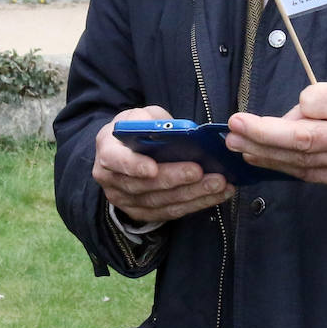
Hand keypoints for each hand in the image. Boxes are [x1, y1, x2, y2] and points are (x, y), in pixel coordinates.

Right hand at [93, 106, 235, 222]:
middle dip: (175, 179)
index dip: (133, 166)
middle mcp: (111, 179)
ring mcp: (125, 200)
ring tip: (218, 183)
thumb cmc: (139, 127)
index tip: (153, 169)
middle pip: (143, 185)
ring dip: (192, 194)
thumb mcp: (143, 115)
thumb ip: (155, 123)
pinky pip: (170, 213)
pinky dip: (196, 204)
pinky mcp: (142, 212)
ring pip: (159, 202)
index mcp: (108, 149)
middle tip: (200, 171)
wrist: (128, 147)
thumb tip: (179, 132)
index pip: (115, 160)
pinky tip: (217, 194)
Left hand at [225, 82, 326, 192]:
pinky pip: (305, 175)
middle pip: (301, 144)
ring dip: (263, 154)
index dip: (284, 116)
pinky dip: (279, 166)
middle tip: (233, 130)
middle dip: (261, 138)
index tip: (259, 113)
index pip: (315, 114)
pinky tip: (259, 158)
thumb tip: (292, 116)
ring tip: (237, 144)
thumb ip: (325, 99)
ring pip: (299, 163)